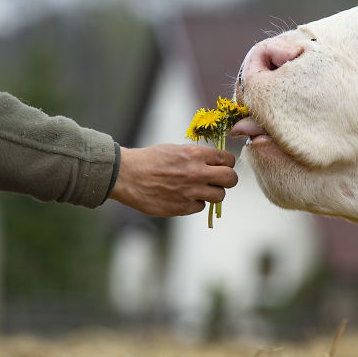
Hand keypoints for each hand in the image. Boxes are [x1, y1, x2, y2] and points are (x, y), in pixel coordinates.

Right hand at [109, 144, 237, 216]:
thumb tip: (213, 161)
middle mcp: (197, 173)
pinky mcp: (183, 207)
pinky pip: (201, 207)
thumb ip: (196, 156)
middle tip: (221, 181)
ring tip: (201, 190)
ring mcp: (191, 191)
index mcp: (195, 154)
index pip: (227, 159)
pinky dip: (196, 203)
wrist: (127, 175)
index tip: (223, 166)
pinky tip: (184, 197)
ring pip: (219, 195)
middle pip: (231, 179)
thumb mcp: (176, 149)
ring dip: (213, 193)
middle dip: (228, 180)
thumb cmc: (149, 160)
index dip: (227, 164)